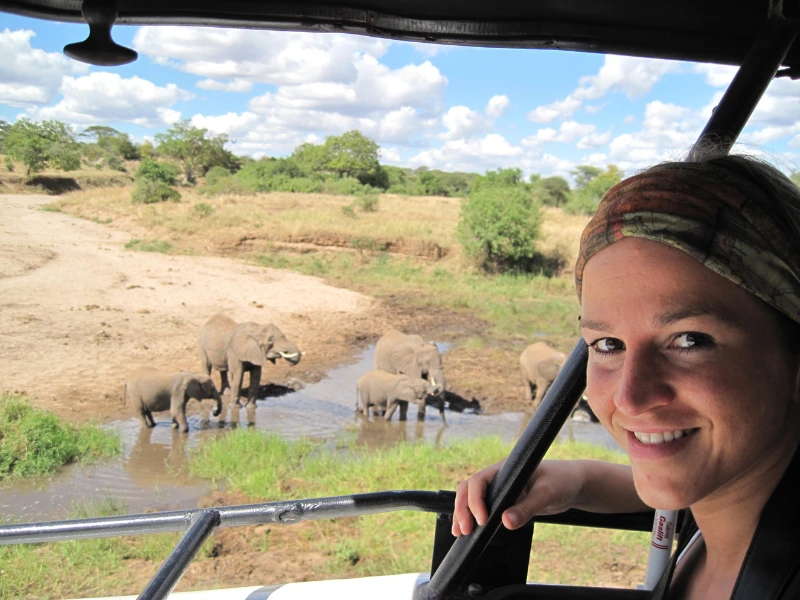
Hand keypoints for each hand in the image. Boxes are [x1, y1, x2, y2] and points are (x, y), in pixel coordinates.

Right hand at [452, 459, 584, 535]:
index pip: (480, 480)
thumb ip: (528, 507)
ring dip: (462, 513)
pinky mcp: (504, 500)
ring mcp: (500, 488)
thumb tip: (506, 522)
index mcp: (506, 469)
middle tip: (465, 530)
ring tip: (459, 533)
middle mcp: (499, 476)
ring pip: (471, 497)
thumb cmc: (562, 481)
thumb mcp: (548, 494)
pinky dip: (472, 517)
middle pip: (469, 488)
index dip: (475, 500)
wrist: (573, 484)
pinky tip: (468, 531)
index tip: (482, 520)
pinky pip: (482, 506)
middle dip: (463, 508)